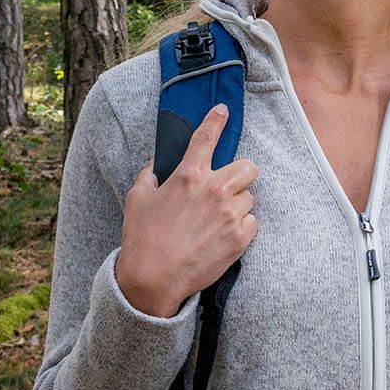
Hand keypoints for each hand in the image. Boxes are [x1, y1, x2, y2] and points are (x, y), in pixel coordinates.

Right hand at [113, 105, 258, 318]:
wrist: (154, 278)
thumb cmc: (142, 238)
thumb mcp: (137, 199)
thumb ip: (149, 176)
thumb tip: (157, 167)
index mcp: (188, 175)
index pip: (206, 138)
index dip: (216, 120)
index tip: (223, 111)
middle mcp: (214, 190)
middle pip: (248, 166)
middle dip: (241, 173)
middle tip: (227, 186)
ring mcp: (230, 215)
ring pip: (250, 197)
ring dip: (238, 204)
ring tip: (218, 219)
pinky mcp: (240, 238)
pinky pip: (253, 222)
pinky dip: (243, 226)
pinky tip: (224, 234)